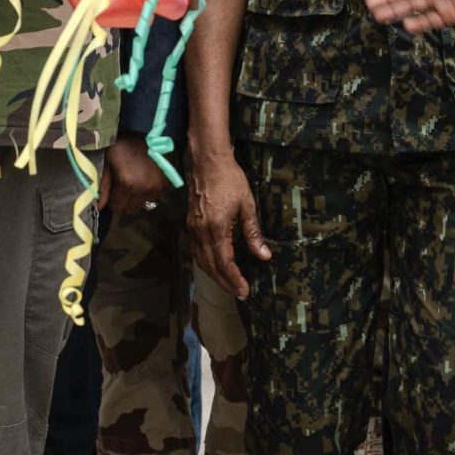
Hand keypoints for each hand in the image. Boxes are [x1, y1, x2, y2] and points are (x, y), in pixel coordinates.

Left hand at [96, 134, 169, 215]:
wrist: (148, 132)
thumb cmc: (124, 145)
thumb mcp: (107, 161)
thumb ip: (102, 185)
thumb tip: (98, 207)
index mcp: (127, 183)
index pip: (116, 207)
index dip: (112, 200)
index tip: (113, 189)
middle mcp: (143, 189)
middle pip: (130, 209)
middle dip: (124, 201)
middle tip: (123, 186)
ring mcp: (156, 188)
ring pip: (143, 204)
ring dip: (137, 197)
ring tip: (135, 180)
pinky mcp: (166, 185)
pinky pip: (154, 197)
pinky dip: (148, 191)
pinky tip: (146, 177)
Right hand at [187, 148, 269, 298]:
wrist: (207, 160)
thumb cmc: (230, 179)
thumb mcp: (247, 205)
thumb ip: (253, 233)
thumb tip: (264, 256)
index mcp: (216, 229)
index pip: (224, 263)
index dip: (234, 280)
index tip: (244, 291)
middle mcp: (201, 232)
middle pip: (210, 266)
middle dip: (224, 283)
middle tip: (239, 293)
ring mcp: (193, 228)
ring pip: (201, 260)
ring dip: (214, 275)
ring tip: (228, 284)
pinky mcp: (190, 222)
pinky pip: (196, 250)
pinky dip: (206, 262)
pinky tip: (214, 265)